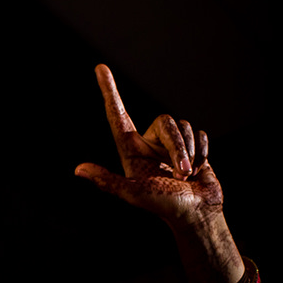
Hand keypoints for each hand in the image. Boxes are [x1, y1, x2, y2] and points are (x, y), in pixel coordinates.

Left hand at [73, 65, 222, 226]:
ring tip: (188, 176)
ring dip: (191, 152)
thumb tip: (78, 170)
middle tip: (182, 174)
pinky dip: (203, 152)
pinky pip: (201, 133)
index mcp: (131, 151)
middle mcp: (149, 144)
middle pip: (166, 121)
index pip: (116, 115)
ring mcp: (170, 145)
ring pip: (185, 126)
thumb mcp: (133, 194)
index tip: (100, 68)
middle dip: (178, 146)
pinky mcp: (192, 146)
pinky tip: (199, 170)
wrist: (198, 214)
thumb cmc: (164, 207)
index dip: (109, 91)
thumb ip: (107, 181)